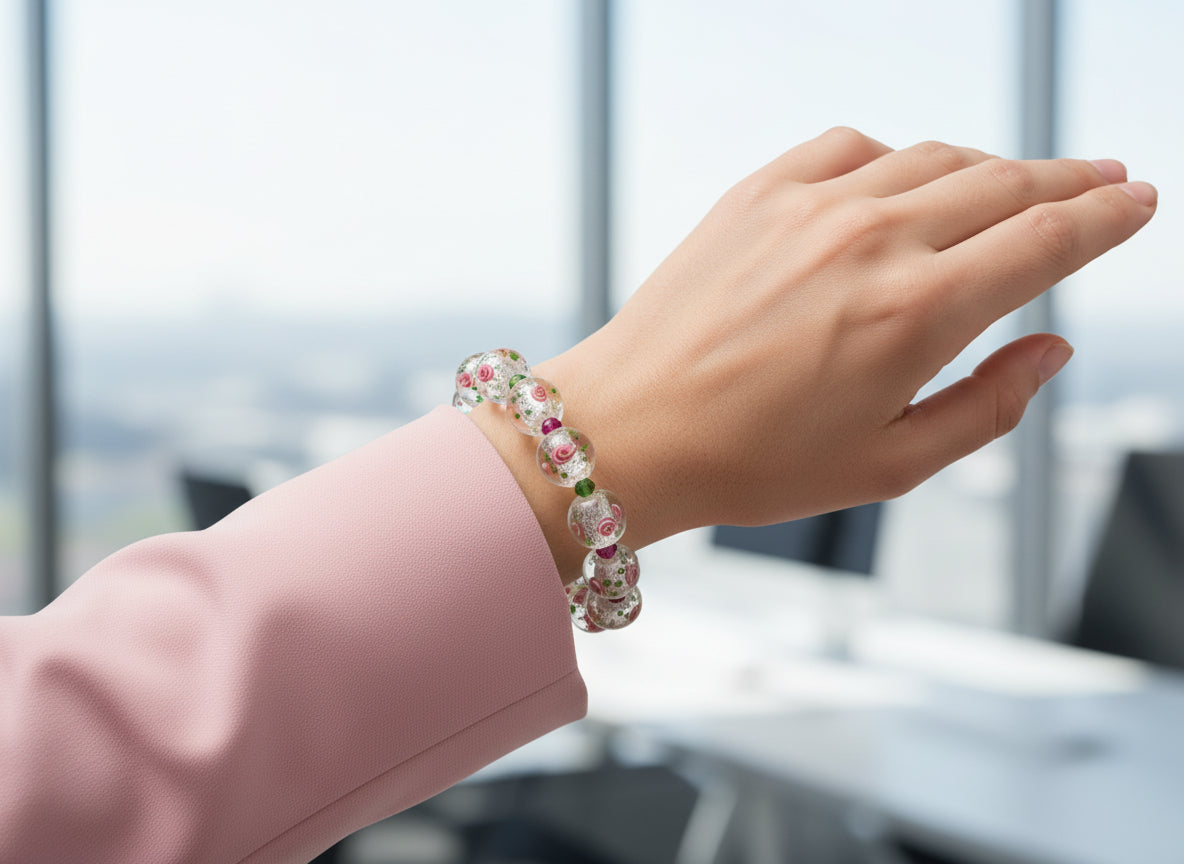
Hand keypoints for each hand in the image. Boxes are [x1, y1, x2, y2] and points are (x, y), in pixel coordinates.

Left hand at [475, 127, 1156, 580]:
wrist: (629, 429)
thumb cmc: (753, 463)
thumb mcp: (890, 466)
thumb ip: (990, 408)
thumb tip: (1053, 348)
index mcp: (916, 314)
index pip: (1046, 241)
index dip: (1106, 217)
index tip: (1139, 201)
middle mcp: (872, 240)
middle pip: (1004, 184)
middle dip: (1068, 182)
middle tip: (1104, 182)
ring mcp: (810, 205)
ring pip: (934, 159)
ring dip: (989, 169)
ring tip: (1015, 188)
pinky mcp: (757, 192)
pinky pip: (852, 146)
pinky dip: (896, 158)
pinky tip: (903, 183)